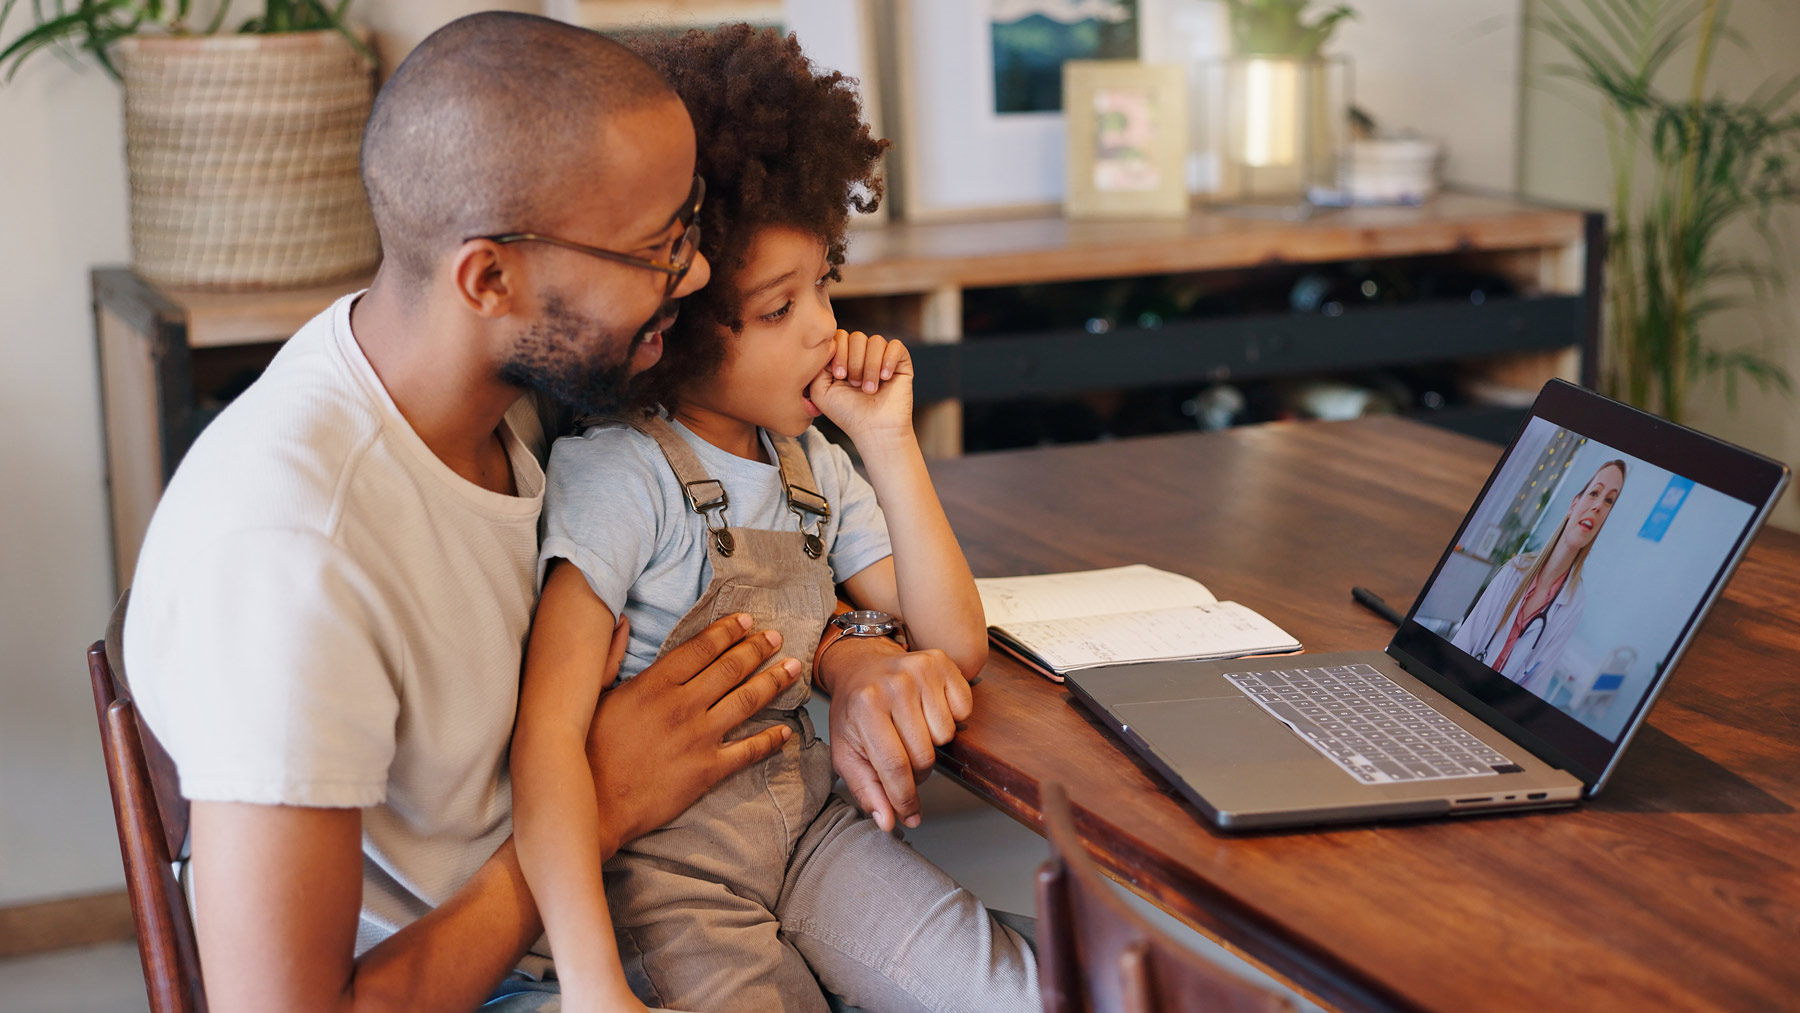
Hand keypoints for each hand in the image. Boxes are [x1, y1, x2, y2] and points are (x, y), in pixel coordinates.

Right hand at [585, 613, 801, 853]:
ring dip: (773, 682)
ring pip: (746, 701)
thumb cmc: (586, 751)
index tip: (746, 620)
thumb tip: (619, 622)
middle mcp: (682, 705)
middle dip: (757, 649)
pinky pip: (748, 751)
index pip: (700, 648)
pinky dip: (770, 740)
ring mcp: (699, 738)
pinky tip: (786, 731)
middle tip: (777, 638)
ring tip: (792, 668)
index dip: (727, 631)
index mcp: (654, 684)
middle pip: (730, 668)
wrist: (594, 805)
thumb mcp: (592, 696)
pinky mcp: (708, 771)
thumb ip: (610, 657)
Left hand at [806, 329, 913, 447]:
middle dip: (854, 361)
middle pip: (857, 337)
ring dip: (870, 366)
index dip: (839, 352)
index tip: (839, 375)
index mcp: (844, 358)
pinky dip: (888, 360)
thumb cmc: (847, 414)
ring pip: (876, 341)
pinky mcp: (901, 363)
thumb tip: (828, 345)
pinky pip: (897, 346)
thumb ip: (817, 365)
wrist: (874, 430)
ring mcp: (883, 357)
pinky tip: (885, 378)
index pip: (840, 336)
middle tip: (855, 385)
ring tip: (870, 388)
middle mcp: (863, 355)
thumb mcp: (820, 391)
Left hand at [818, 634, 973, 831]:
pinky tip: (928, 710)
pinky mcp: (941, 662)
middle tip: (903, 757)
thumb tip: (888, 822)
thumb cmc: (854, 712)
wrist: (860, 665)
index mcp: (866, 707)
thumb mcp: (847, 752)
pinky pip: (963, 709)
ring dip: (932, 742)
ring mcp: (920, 670)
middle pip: (925, 755)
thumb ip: (866, 790)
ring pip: (946, 735)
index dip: (905, 798)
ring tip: (912, 730)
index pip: (895, 766)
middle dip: (916, 770)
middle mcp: (894, 685)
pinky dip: (950, 717)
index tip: (908, 814)